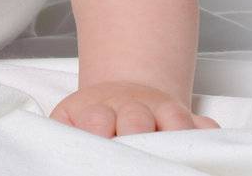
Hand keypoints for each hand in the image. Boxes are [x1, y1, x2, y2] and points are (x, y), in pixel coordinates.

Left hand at [50, 80, 220, 136]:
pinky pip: (205, 126)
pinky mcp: (188, 118)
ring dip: (175, 135)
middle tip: (134, 153)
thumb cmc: (91, 119)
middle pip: (136, 118)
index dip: (99, 131)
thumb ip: (61, 134)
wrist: (120, 93)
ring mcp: (161, 111)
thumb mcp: (67, 122)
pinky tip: (206, 149)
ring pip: (174, 119)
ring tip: (173, 157)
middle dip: (136, 133)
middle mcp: (132, 108)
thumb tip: (45, 152)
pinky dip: (206, 135)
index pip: (96, 119)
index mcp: (97, 111)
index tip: (101, 143)